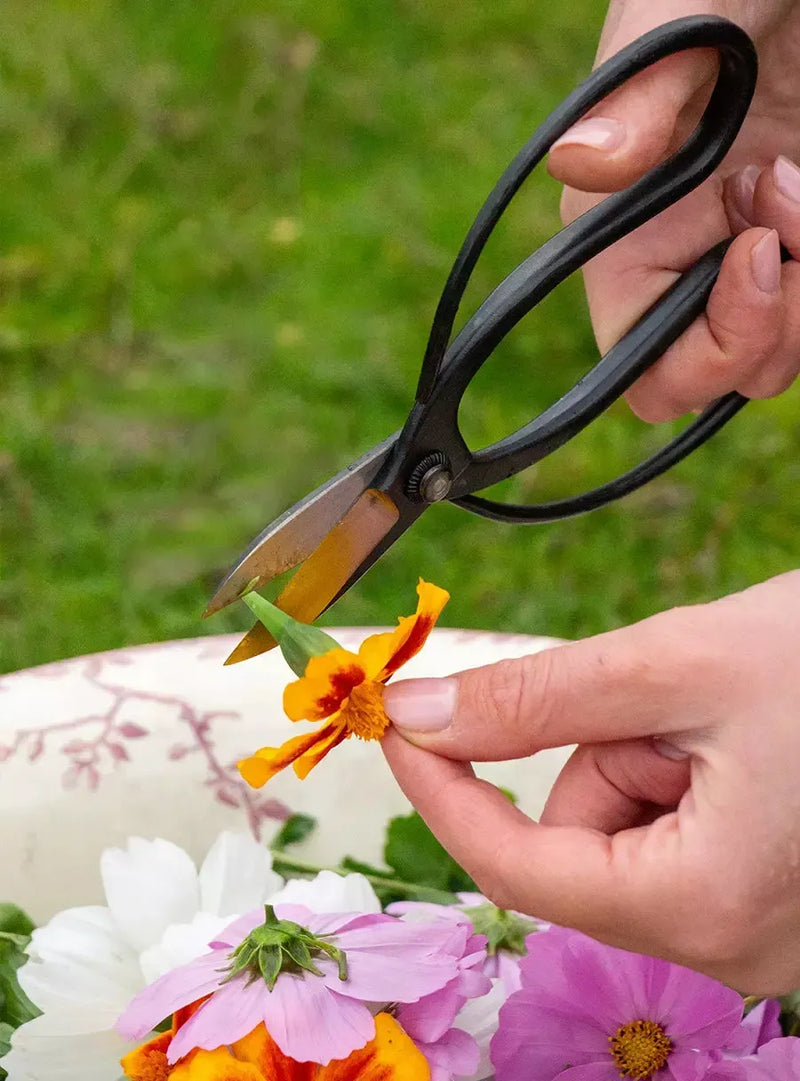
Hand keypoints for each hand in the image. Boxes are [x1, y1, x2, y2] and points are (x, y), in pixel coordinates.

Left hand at [381, 571, 799, 992]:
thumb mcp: (675, 665)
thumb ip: (536, 699)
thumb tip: (423, 714)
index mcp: (707, 905)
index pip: (515, 867)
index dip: (441, 790)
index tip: (399, 721)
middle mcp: (737, 945)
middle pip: (580, 842)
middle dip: (599, 752)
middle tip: (671, 696)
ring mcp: (762, 929)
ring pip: (626, 832)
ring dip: (647, 756)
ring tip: (727, 710)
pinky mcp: (774, 897)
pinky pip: (677, 836)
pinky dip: (682, 772)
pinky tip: (745, 734)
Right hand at [548, 0, 799, 421]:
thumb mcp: (680, 21)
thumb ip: (632, 97)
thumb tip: (577, 164)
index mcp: (624, 239)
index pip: (644, 369)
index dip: (704, 351)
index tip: (759, 253)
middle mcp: (680, 262)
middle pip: (720, 378)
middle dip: (772, 326)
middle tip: (791, 210)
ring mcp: (742, 255)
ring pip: (777, 357)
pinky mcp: (794, 243)